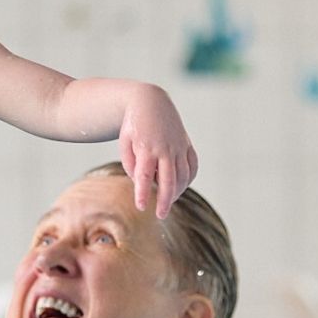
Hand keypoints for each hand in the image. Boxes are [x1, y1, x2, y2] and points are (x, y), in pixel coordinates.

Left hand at [117, 85, 198, 218]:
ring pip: (183, 175)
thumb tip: (142, 182)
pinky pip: (192, 166)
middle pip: (168, 180)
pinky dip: (189, 179)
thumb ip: (131, 164)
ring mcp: (178, 146)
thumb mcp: (125, 143)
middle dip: (165, 200)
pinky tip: (180, 187)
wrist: (150, 102)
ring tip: (167, 202)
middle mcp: (165, 148)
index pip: (145, 176)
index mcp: (146, 147)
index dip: (143, 193)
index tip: (142, 207)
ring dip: (177, 192)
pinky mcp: (186, 144)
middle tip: (160, 215)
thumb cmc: (133, 125)